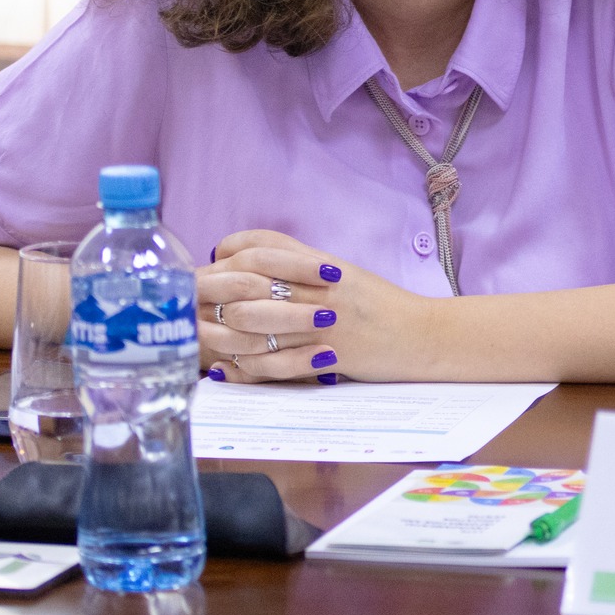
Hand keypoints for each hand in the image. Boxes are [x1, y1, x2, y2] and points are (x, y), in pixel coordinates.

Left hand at [198, 230, 431, 383]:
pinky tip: (229, 369)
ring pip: (252, 323)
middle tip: (192, 304)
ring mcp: (322, 320)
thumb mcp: (344, 272)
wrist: (421, 334)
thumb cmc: (381, 305)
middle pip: (247, 282)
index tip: (214, 262)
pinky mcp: (327, 353)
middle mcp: (318, 287)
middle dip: (213, 294)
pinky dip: (246, 368)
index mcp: (321, 264)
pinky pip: (273, 362)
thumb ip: (302, 262)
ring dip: (221, 333)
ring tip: (203, 339)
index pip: (263, 245)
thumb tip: (252, 257)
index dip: (231, 251)